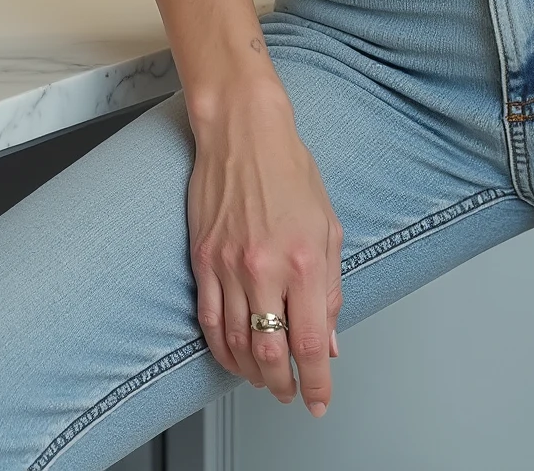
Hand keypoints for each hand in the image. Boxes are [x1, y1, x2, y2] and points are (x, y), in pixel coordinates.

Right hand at [186, 79, 343, 416]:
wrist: (243, 132)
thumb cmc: (289, 170)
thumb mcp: (328, 226)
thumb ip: (330, 288)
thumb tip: (329, 340)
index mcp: (304, 260)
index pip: (310, 343)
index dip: (316, 382)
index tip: (319, 400)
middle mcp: (265, 268)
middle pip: (270, 354)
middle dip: (282, 386)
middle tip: (289, 394)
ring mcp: (229, 266)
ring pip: (236, 345)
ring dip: (251, 373)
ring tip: (264, 379)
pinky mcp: (203, 259)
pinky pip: (209, 321)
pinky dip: (222, 349)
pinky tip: (233, 356)